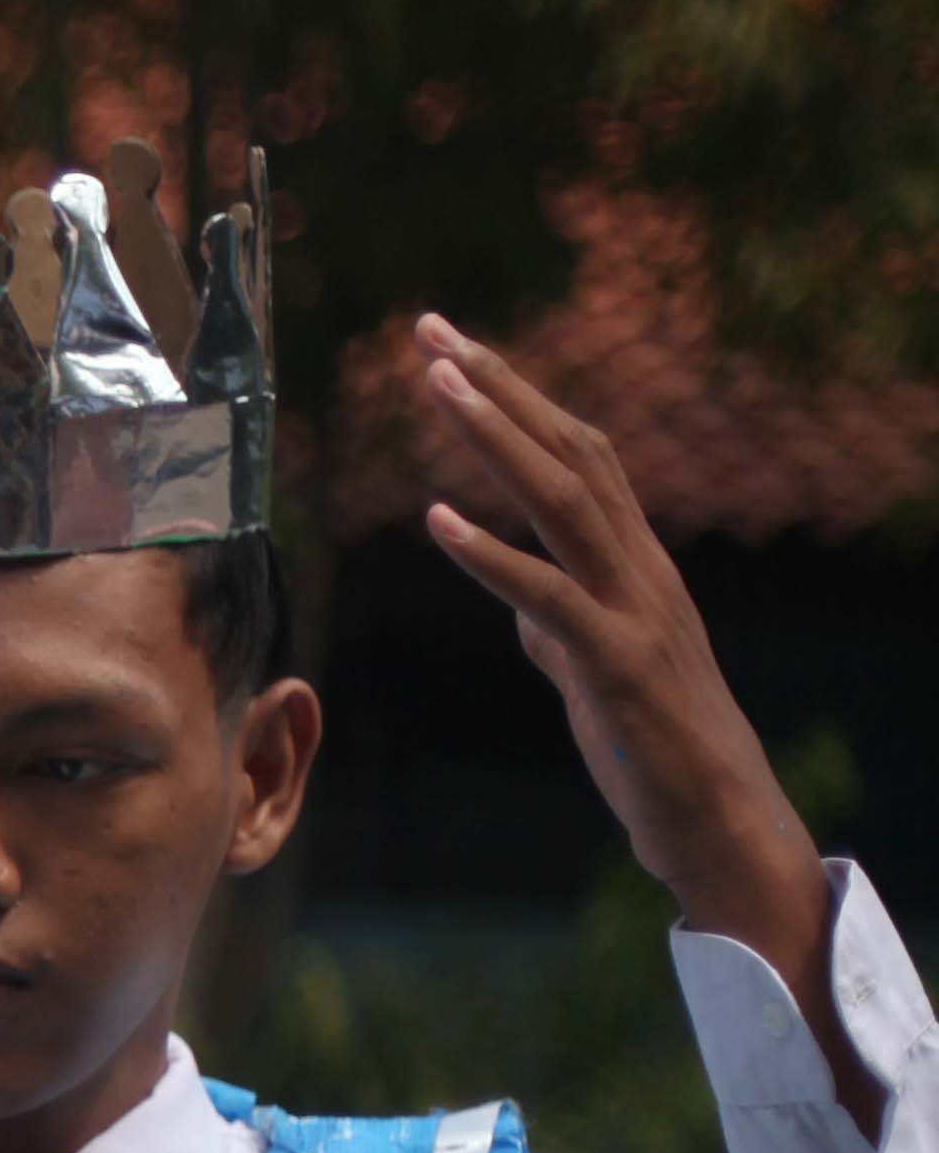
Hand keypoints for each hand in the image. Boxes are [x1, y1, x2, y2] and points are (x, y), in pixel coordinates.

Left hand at [419, 318, 879, 1122]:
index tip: (455, 350)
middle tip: (433, 329)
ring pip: (566, 502)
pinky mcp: (618, 667)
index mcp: (634, 564)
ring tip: (437, 385)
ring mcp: (634, 612)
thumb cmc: (656, 751)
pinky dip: (491, 555)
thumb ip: (558, 627)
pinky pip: (549, 597)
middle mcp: (641, 569)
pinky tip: (436, 520)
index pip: (577, 456)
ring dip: (497, 438)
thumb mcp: (591, 672)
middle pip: (571, 453)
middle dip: (501, 387)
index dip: (517, 398)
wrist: (718, 823)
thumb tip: (521, 600)